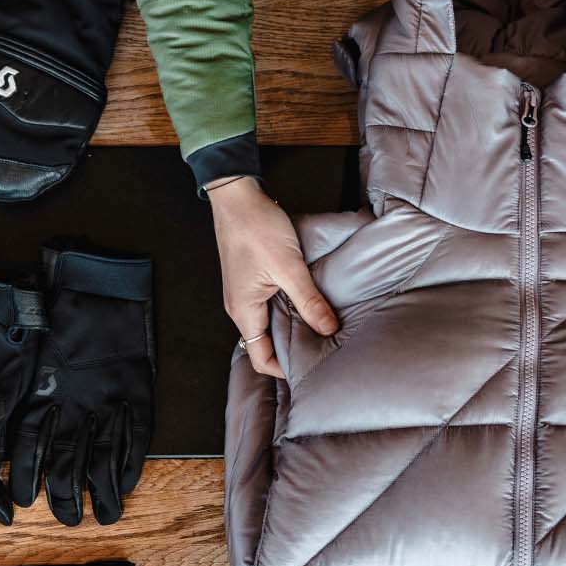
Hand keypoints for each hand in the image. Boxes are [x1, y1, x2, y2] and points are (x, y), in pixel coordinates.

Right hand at [208, 176, 338, 377]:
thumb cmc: (255, 228)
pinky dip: (287, 307)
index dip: (284, 369)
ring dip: (291, 325)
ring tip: (319, 323)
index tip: (311, 366)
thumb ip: (309, 300)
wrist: (237, 197)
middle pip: (265, 343)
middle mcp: (239, 307)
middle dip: (292, 347)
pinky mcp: (250, 279)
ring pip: (268, 322)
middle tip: (323, 346)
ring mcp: (243, 293)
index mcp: (243, 311)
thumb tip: (328, 328)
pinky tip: (307, 299)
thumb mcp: (288, 267)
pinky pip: (268, 304)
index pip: (260, 358)